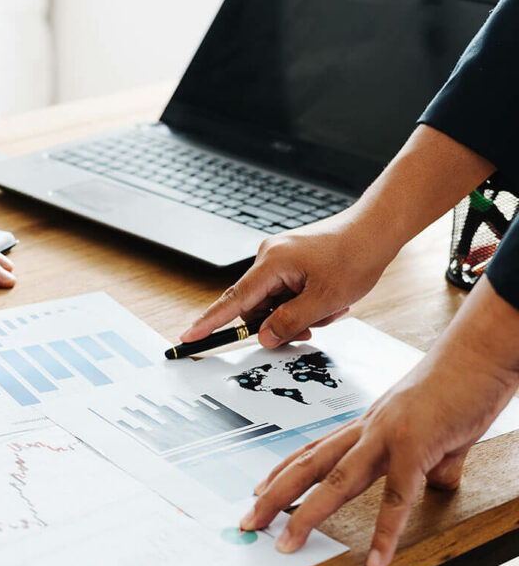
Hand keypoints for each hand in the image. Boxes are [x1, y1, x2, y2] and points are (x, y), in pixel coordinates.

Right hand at [182, 125, 495, 348]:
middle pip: (257, 306)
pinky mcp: (292, 259)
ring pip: (275, 301)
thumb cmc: (355, 256)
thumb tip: (264, 338)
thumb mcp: (324, 300)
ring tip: (331, 308)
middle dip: (282, 322)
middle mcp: (269, 257)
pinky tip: (329, 299)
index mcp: (271, 264)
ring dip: (300, 313)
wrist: (378, 227)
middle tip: (314, 328)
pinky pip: (287, 291)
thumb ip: (290, 322)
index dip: (209, 323)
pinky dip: (305, 302)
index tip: (188, 337)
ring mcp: (280, 257)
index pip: (232, 301)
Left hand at [240, 277, 518, 565]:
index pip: (315, 450)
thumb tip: (436, 482)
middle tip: (248, 521)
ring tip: (286, 544)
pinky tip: (375, 560)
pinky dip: (385, 532)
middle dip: (274, 496)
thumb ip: (431, 460)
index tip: (258, 490)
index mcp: (368, 425)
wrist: (480, 353)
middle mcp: (367, 429)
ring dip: (307, 515)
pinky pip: (397, 498)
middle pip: (309, 466)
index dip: (282, 471)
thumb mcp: (436, 429)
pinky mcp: (416, 446)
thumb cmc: (459, 385)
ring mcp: (388, 437)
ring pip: (336, 481)